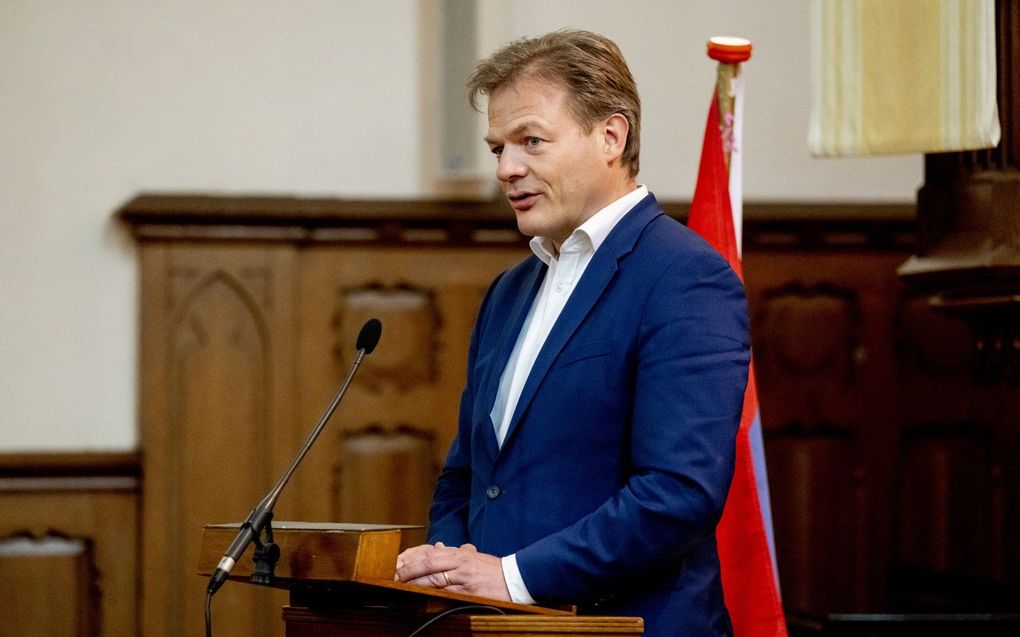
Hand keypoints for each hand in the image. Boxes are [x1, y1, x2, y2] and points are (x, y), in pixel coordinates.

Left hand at [394, 542, 510, 601]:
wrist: (516, 578)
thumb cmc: (494, 570)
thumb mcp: (474, 557)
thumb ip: (454, 552)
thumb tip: (437, 546)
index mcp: (459, 553)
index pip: (429, 553)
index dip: (411, 558)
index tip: (397, 563)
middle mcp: (460, 561)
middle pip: (428, 563)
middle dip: (408, 569)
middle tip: (392, 574)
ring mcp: (464, 576)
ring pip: (434, 577)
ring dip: (415, 582)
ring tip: (400, 585)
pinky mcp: (469, 591)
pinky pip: (446, 592)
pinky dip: (432, 594)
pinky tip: (420, 595)